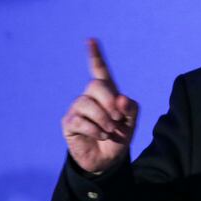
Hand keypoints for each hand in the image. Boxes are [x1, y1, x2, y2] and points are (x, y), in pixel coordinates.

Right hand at [62, 38, 138, 173]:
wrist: (108, 160)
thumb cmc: (119, 137)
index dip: (95, 55)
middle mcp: (90, 97)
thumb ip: (131, 108)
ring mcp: (78, 109)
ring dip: (103, 118)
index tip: (90, 40)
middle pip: (95, 85)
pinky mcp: (69, 123)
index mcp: (107, 92)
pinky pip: (80, 120)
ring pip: (86, 102)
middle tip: (118, 118)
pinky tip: (101, 136)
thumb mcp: (131, 122)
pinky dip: (95, 129)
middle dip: (109, 101)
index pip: (99, 70)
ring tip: (110, 131)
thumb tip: (121, 98)